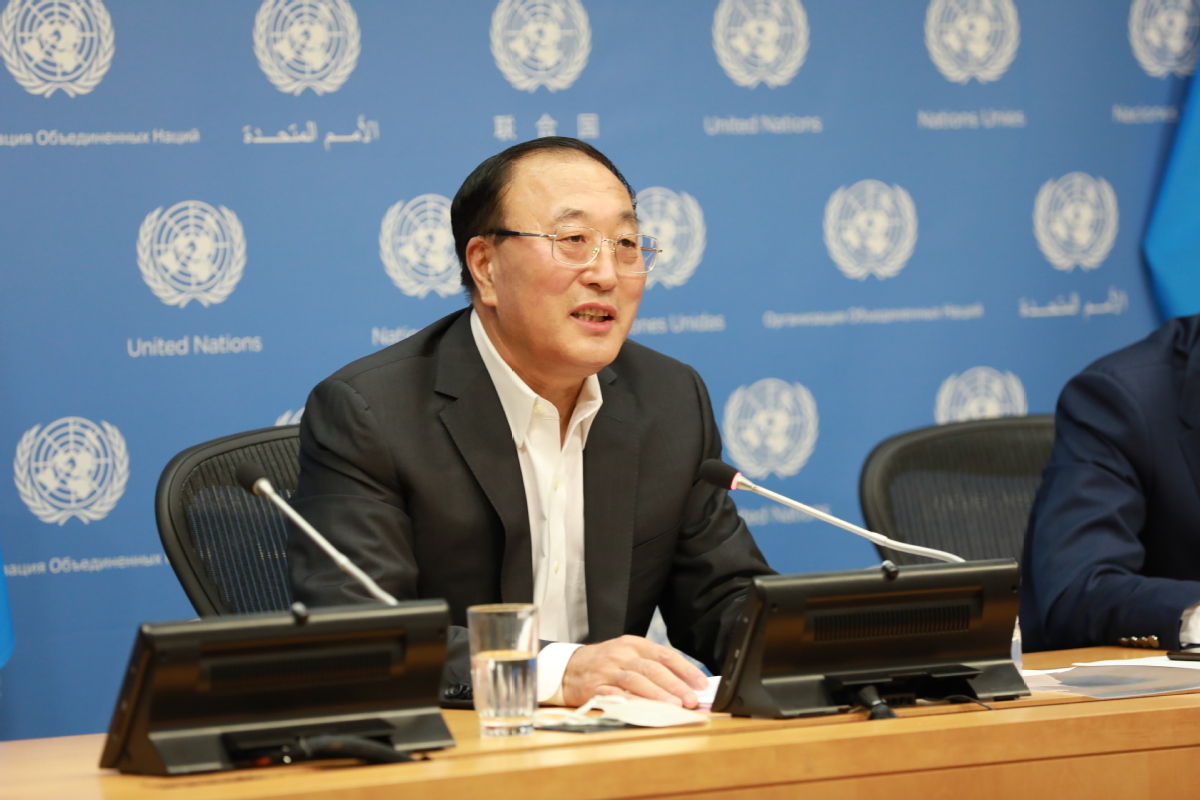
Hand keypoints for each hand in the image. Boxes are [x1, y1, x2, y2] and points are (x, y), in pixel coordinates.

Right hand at [560, 635, 708, 707]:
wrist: (568, 667)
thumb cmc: (605, 663)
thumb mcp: (628, 654)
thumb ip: (653, 665)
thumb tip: (686, 683)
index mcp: (633, 644)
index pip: (665, 655)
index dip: (685, 669)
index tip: (702, 684)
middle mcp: (621, 654)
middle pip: (653, 669)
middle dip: (676, 685)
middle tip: (691, 699)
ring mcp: (608, 671)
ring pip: (637, 682)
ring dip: (658, 695)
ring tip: (675, 706)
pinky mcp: (596, 688)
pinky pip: (617, 696)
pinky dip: (634, 704)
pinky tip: (647, 711)